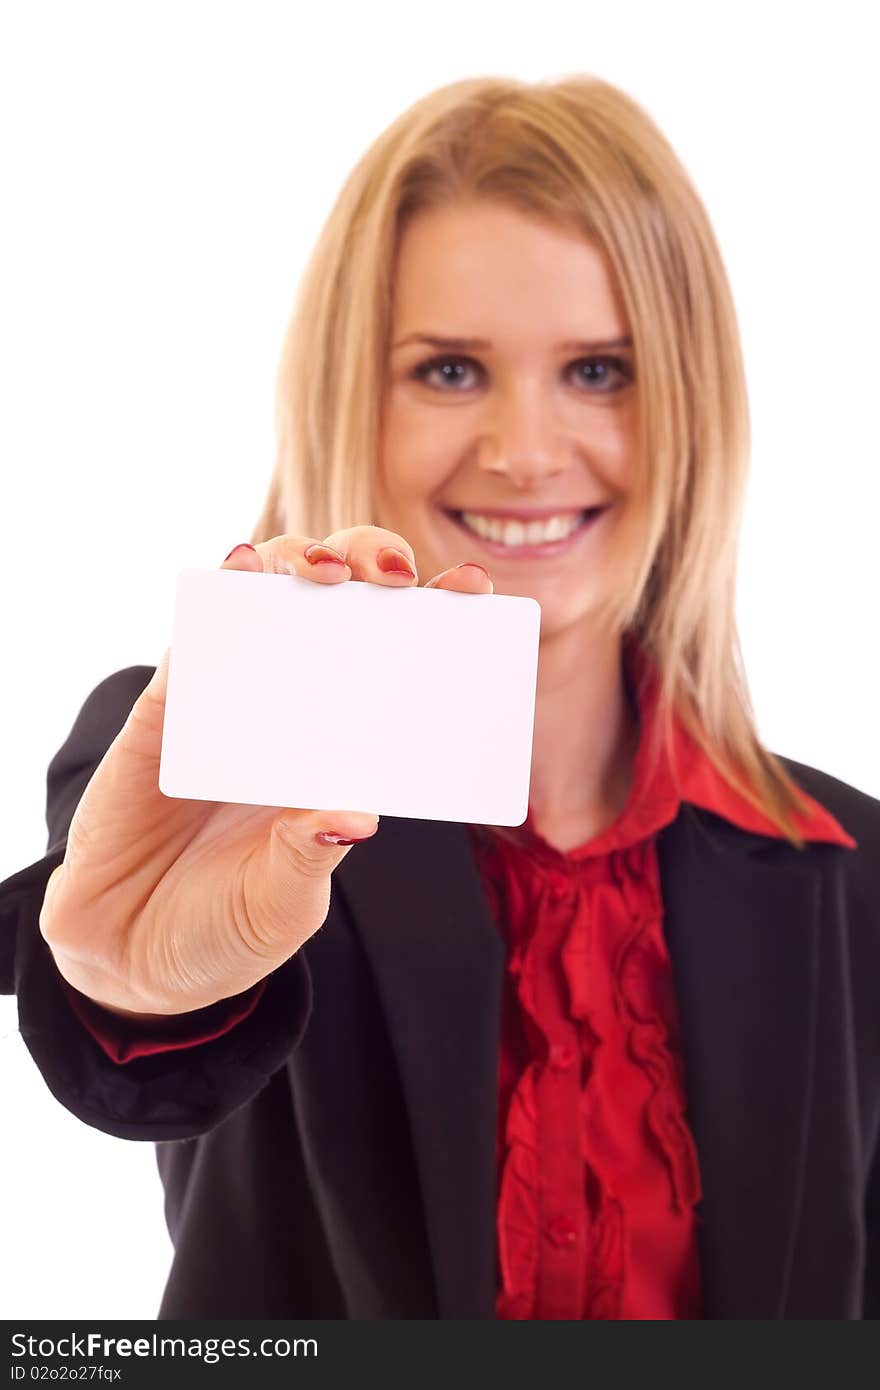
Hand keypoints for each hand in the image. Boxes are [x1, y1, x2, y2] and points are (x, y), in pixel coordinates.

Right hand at [39, 526, 492, 1017]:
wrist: (127, 954)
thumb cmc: (224, 926)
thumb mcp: (281, 903)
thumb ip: (310, 856)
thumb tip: (354, 817)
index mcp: (346, 750)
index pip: (402, 663)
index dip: (438, 615)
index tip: (473, 590)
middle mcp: (297, 708)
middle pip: (343, 602)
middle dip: (371, 562)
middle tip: (391, 576)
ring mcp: (233, 698)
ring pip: (272, 595)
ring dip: (299, 559)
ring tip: (323, 570)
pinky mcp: (170, 705)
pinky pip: (196, 635)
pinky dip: (220, 593)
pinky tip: (240, 568)